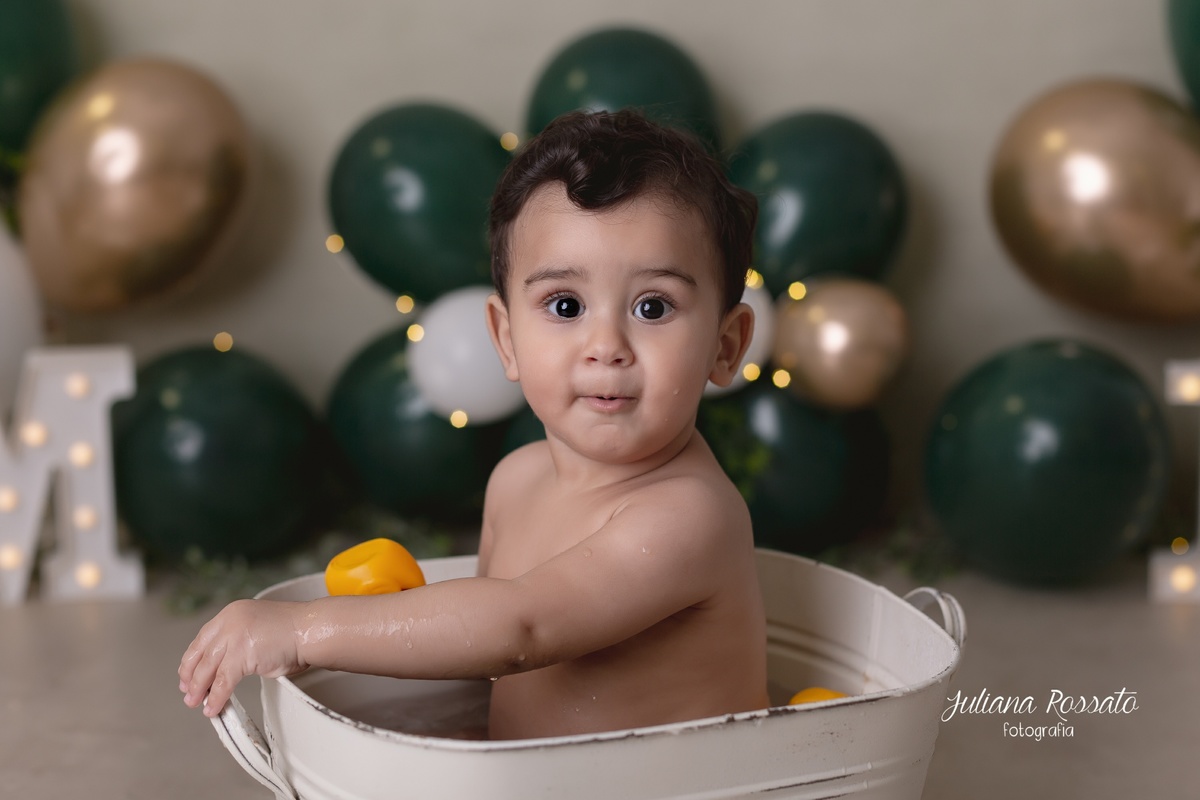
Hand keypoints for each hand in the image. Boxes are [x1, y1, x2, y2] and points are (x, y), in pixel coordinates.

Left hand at [178, 598, 306, 716]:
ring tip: (196, 703)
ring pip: (207, 669)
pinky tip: (214, 708)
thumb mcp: (256, 628)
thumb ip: (237, 642)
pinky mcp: (241, 655)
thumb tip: (223, 669)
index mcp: (231, 613)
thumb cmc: (292, 631)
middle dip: (191, 677)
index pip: (202, 639)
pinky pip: (223, 682)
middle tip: (188, 693)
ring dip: (199, 690)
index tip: (187, 674)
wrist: (310, 629)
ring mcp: (234, 637)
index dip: (192, 660)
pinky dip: (216, 698)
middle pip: (200, 654)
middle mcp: (229, 622)